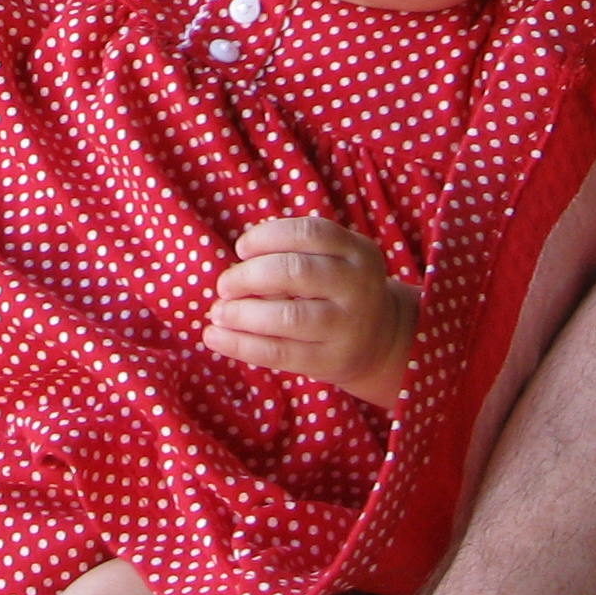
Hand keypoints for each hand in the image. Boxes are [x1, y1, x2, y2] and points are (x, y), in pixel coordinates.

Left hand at [203, 216, 417, 406]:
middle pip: (295, 271)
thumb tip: (233, 271)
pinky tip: (214, 337)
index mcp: (358, 252)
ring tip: (217, 312)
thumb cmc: (337, 290)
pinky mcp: (333, 361)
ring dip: (241, 313)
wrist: (381, 342)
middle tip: (224, 285)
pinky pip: (280, 352)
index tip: (241, 248)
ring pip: (287, 316)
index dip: (267, 236)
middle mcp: (359, 287)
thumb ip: (294, 256)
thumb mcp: (333, 262)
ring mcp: (349, 327)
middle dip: (249, 276)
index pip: (309, 233)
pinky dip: (240, 345)